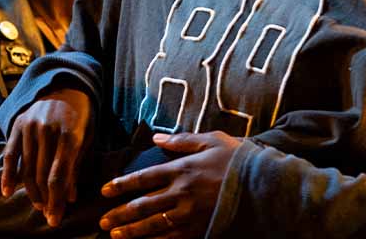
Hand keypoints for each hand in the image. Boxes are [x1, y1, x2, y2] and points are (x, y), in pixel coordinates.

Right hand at [0, 87, 92, 226]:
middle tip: (48, 216)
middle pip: (41, 176)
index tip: (55, 219)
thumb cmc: (81, 115)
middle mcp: (47, 132)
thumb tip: (71, 198)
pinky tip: (8, 192)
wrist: (64, 84)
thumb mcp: (86, 138)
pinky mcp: (18, 125)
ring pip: (26, 169)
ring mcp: (30, 128)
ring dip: (31, 192)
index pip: (58, 177)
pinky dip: (7, 175)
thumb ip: (77, 166)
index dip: (56, 201)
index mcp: (69, 136)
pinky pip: (9, 155)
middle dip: (45, 200)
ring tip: (37, 205)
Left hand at [99, 131, 242, 238]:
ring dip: (132, 231)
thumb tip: (157, 137)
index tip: (105, 191)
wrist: (263, 184)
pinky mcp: (200, 228)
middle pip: (142, 205)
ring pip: (153, 225)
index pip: (143, 178)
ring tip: (115, 236)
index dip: (121, 185)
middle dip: (120, 214)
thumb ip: (182, 140)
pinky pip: (172, 238)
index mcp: (181, 169)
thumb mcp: (211, 140)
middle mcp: (180, 192)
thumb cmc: (237, 159)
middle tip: (102, 222)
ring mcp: (189, 213)